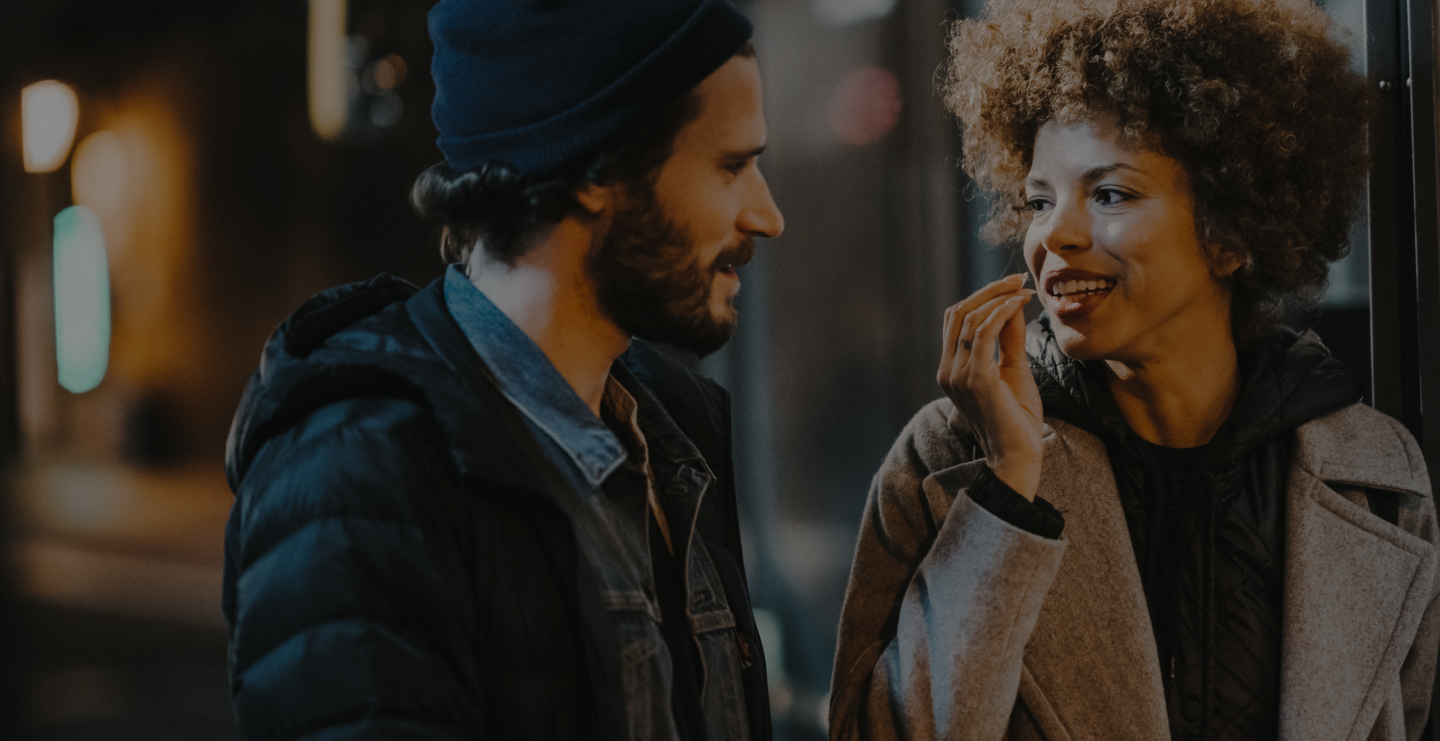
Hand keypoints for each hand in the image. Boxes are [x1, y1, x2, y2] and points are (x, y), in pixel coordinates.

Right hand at [937, 274, 1043, 499]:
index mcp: (951, 368)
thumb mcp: (1013, 370)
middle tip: (1019, 280)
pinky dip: (1001, 314)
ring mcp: (958, 375)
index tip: (1013, 286)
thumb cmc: (1017, 418)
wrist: (1019, 455)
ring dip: (999, 299)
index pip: (955, 319)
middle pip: (958, 312)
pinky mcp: (975, 380)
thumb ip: (1008, 339)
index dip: (981, 297)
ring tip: (1024, 292)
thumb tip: (1012, 305)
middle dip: (989, 291)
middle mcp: (947, 370)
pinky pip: (983, 334)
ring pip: (970, 319)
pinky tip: (1018, 306)